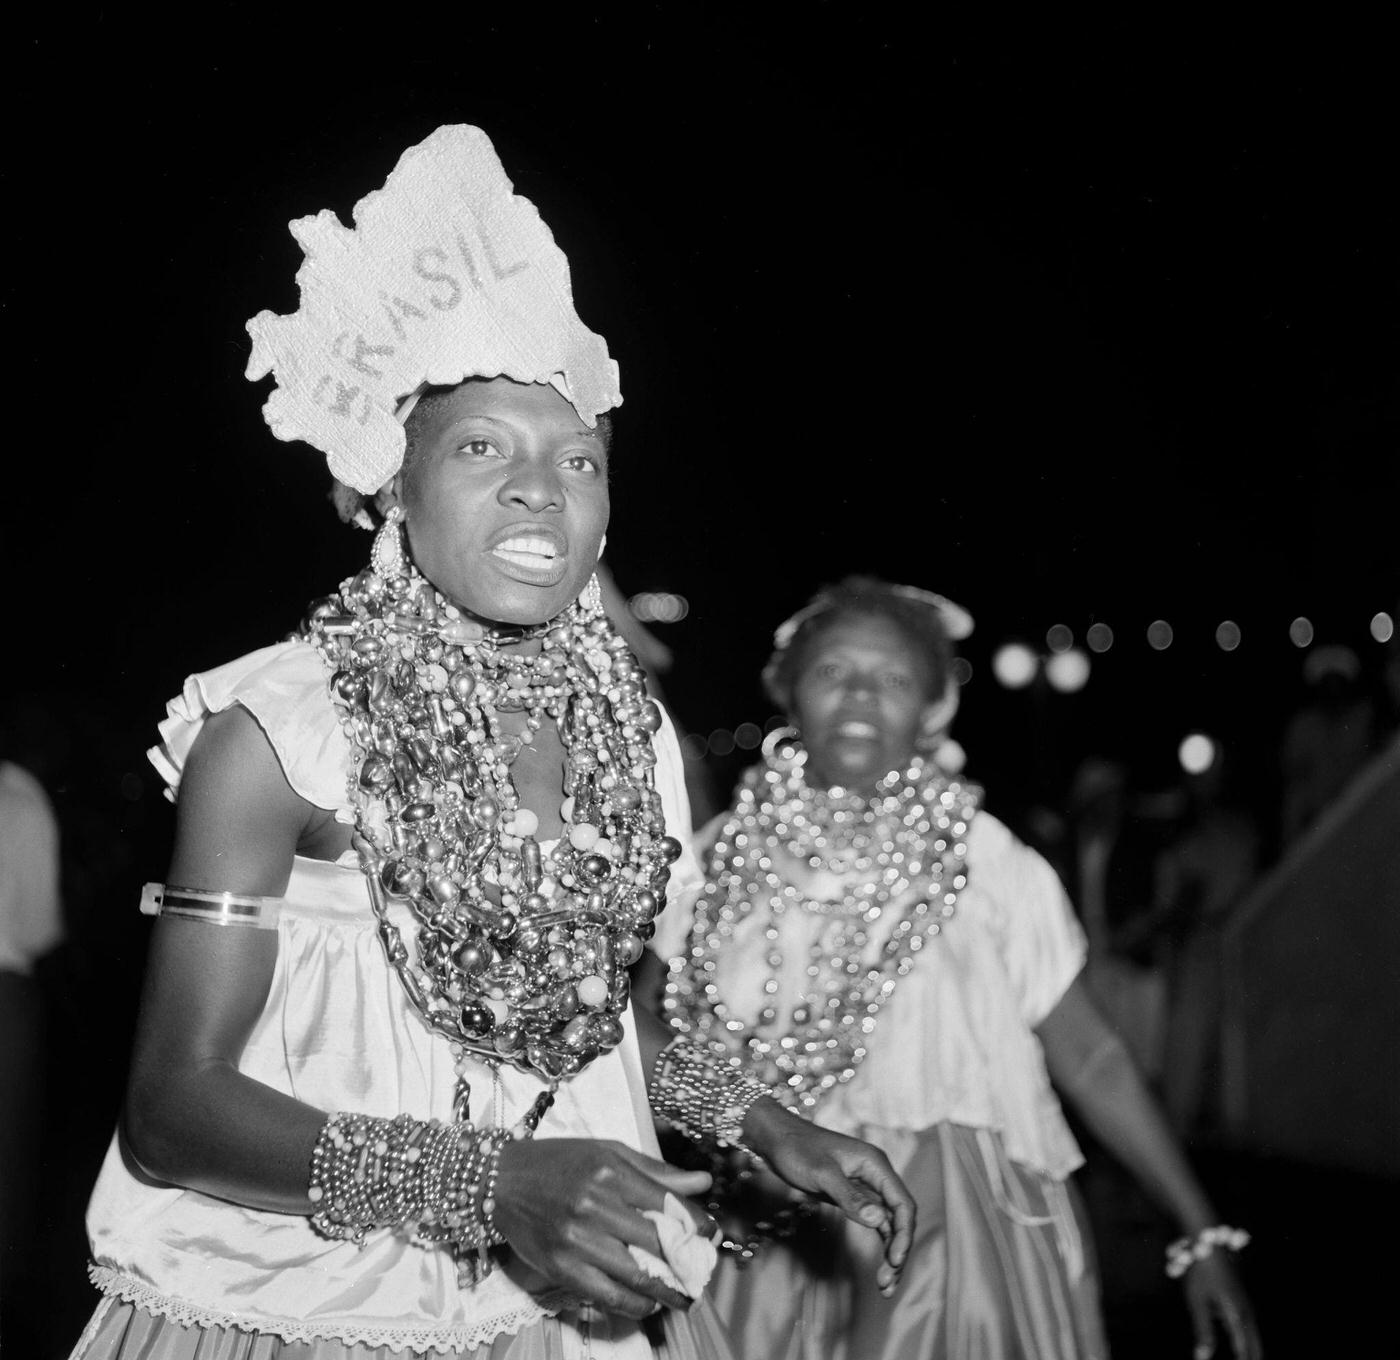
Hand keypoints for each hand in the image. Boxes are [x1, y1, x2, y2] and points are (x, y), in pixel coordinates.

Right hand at [492, 1138, 714, 1318]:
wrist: (501, 1182)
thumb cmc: (559, 1162)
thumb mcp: (608, 1152)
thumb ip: (656, 1171)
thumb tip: (703, 1183)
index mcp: (610, 1172)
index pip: (667, 1203)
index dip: (696, 1223)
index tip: (710, 1234)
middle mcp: (595, 1206)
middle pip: (657, 1242)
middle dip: (688, 1260)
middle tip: (703, 1268)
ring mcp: (577, 1241)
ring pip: (638, 1276)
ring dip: (669, 1291)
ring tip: (686, 1295)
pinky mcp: (562, 1269)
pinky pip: (608, 1296)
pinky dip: (635, 1305)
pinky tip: (649, 1303)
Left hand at [742, 1098, 915, 1294]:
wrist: (776, 1138)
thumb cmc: (797, 1149)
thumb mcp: (822, 1174)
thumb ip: (850, 1197)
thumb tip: (879, 1221)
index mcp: (875, 1164)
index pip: (902, 1203)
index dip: (903, 1234)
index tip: (894, 1262)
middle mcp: (875, 1175)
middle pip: (899, 1217)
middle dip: (898, 1250)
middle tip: (888, 1283)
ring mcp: (866, 1186)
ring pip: (888, 1224)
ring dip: (890, 1252)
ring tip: (885, 1284)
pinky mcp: (853, 1196)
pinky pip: (874, 1222)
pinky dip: (878, 1243)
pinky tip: (879, 1266)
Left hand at [1183, 1252, 1262, 1359]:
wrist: (1211, 1246)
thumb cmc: (1201, 1273)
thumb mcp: (1198, 1303)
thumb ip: (1203, 1332)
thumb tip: (1202, 1357)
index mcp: (1236, 1316)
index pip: (1243, 1349)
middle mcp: (1246, 1313)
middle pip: (1255, 1345)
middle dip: (1253, 1357)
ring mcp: (1246, 1305)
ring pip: (1254, 1334)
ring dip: (1253, 1349)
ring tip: (1251, 1358)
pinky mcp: (1242, 1299)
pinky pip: (1250, 1325)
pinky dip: (1250, 1338)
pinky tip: (1243, 1339)